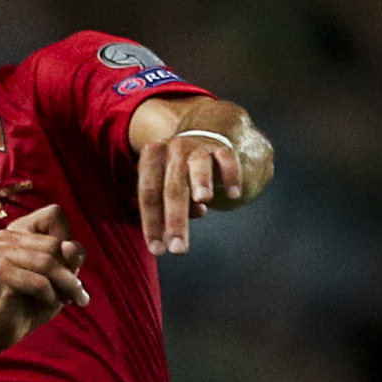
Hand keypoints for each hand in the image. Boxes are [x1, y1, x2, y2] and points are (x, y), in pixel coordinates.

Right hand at [0, 203, 87, 351]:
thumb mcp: (62, 274)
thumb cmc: (36, 298)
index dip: (68, 239)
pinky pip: (39, 283)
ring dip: (65, 286)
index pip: (54, 214)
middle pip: (55, 244)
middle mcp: (5, 236)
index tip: (68, 265)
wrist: (6, 328)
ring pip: (48, 263)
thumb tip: (71, 247)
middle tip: (75, 294)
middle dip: (70, 273)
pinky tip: (49, 305)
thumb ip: (70, 257)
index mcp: (19, 229)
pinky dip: (51, 297)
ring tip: (68, 300)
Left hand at [139, 127, 241, 255]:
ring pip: (198, 164)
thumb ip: (170, 208)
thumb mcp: (168, 184)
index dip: (151, 223)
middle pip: (172, 187)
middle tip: (178, 249)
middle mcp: (173, 150)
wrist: (206, 130)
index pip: (149, 195)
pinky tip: (233, 194)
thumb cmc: (181, 169)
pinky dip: (231, 175)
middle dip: (175, 219)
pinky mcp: (223, 146)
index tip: (157, 250)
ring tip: (202, 200)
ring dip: (200, 180)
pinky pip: (227, 157)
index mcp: (152, 160)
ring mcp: (199, 146)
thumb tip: (178, 229)